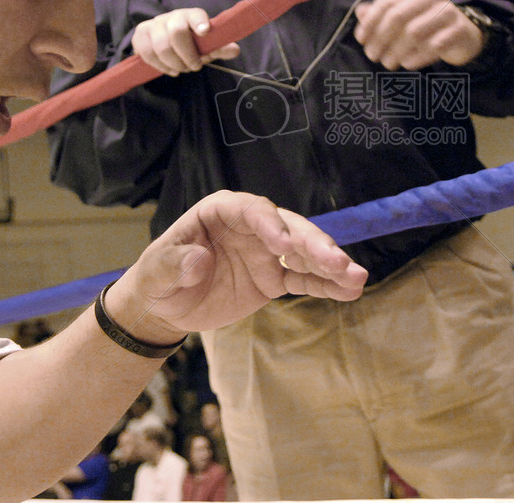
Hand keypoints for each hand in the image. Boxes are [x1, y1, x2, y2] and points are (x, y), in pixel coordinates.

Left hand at [108, 191, 366, 342]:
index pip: (251, 210)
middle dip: (313, 244)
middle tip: (337, 263)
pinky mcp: (274, 277)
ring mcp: (266, 251)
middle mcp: (250, 226)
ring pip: (304, 252)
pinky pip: (304, 278)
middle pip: (288, 227)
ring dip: (331, 264)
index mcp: (220, 211)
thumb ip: (175, 264)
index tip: (284, 246)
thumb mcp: (156, 273)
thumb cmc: (159, 279)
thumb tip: (199, 260)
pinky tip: (351, 291)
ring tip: (357, 278)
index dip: (270, 224)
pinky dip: (327, 285)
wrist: (166, 304)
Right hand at [131, 8, 240, 76]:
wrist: (163, 39)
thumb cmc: (189, 42)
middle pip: (176, 32)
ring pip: (161, 46)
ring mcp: (152, 25)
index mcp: (189, 15)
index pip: (194, 14)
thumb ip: (219, 48)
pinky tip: (171, 70)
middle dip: (187, 54)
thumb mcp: (206, 46)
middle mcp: (170, 17)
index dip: (199, 21)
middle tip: (195, 67)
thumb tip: (235, 50)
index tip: (205, 31)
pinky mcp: (139, 36)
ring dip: (174, 63)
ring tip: (182, 69)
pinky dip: (161, 66)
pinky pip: (147, 53)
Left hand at [353, 0, 484, 69]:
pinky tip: (406, 63)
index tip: (361, 40)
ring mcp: (447, 12)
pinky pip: (431, 47)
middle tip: (371, 55)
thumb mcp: (403, 15)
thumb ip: (380, 13)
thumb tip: (360, 12)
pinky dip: (415, 58)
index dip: (370, 22)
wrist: (463, 34)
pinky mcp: (458, 30)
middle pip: (398, 16)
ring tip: (387, 63)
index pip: (386, 2)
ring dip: (395, 51)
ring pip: (413, 33)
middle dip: (380, 38)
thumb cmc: (426, 25)